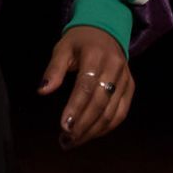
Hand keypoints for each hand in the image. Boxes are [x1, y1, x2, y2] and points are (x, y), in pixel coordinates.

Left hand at [38, 26, 132, 147]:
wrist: (105, 31)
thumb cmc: (78, 41)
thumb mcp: (62, 49)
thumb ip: (53, 70)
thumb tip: (42, 90)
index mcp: (96, 56)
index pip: (86, 86)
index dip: (75, 108)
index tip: (63, 126)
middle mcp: (115, 68)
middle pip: (100, 102)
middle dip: (83, 124)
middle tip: (66, 140)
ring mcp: (125, 79)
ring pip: (112, 111)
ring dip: (94, 130)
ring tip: (75, 141)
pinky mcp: (130, 87)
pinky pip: (121, 112)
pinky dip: (107, 126)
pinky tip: (91, 134)